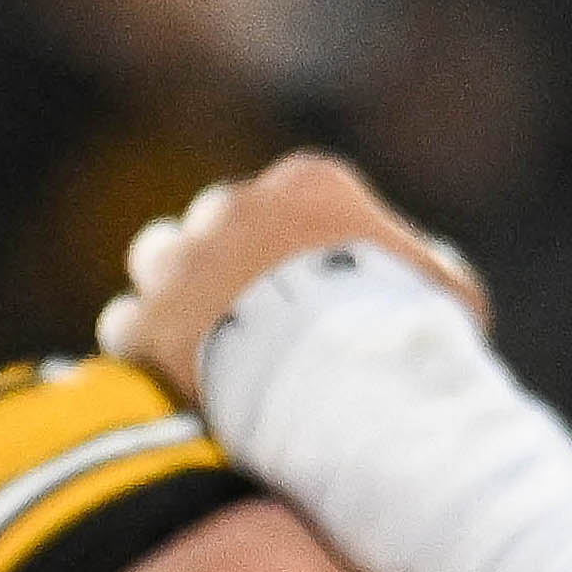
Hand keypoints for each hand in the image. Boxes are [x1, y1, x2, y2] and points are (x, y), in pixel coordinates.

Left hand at [95, 154, 476, 392]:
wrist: (348, 386)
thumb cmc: (411, 335)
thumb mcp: (444, 289)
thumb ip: (414, 265)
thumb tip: (413, 276)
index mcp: (308, 185)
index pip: (281, 199)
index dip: (286, 244)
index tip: (296, 283)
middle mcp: (234, 207)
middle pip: (214, 221)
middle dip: (225, 259)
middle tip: (245, 313)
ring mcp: (183, 261)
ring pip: (158, 259)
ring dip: (174, 291)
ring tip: (200, 341)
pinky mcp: (145, 320)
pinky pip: (127, 321)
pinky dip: (144, 347)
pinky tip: (171, 376)